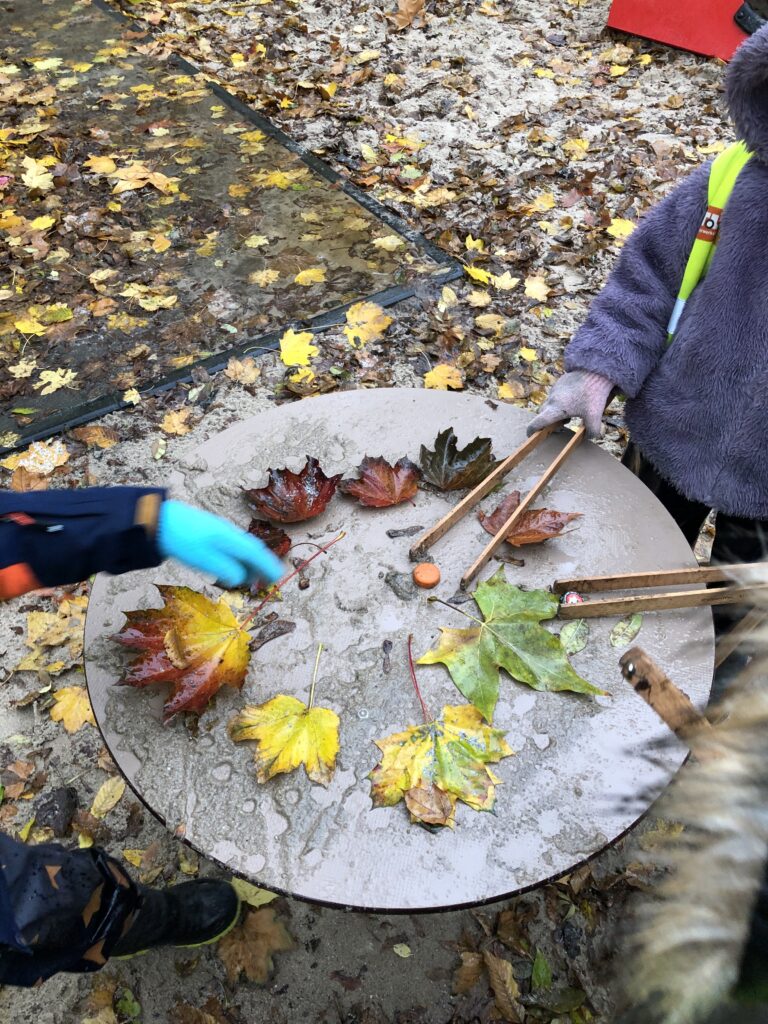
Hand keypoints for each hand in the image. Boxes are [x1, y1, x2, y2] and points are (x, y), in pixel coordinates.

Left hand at [157, 501, 283, 588]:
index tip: (278, 578)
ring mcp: (220, 530)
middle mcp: (230, 533)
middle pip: (253, 549)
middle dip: (262, 565)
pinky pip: (233, 546)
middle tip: (267, 581)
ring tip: (249, 579)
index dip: (269, 567)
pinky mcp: (211, 532)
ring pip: (243, 548)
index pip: (257, 554)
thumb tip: (241, 578)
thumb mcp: (205, 561)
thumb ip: (227, 570)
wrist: (160, 521)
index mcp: (231, 539)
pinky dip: (239, 558)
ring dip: (250, 563)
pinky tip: (232, 566)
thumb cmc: (183, 541)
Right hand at [525, 370, 613, 438]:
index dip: (532, 431)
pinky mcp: (559, 383)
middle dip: (548, 422)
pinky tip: (574, 402)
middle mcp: (551, 399)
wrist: (596, 370)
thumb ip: (592, 431)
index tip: (531, 436)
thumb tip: (589, 437)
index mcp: (555, 409)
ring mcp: (554, 390)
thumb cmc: (593, 394)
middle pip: (542, 414)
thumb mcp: (595, 416)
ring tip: (569, 416)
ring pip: (549, 404)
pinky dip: (560, 403)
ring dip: (555, 412)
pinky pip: (555, 396)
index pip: (537, 423)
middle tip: (560, 427)